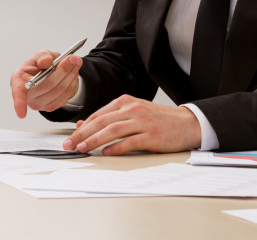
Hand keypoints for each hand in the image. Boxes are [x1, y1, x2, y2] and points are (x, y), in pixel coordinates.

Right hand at [10, 49, 82, 117]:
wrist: (48, 73)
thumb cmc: (39, 65)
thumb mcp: (40, 55)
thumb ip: (42, 55)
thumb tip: (46, 62)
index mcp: (19, 81)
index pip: (19, 94)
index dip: (19, 104)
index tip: (21, 114)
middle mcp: (28, 96)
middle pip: (48, 85)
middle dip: (63, 70)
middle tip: (73, 58)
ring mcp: (39, 104)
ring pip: (60, 90)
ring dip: (71, 74)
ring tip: (75, 61)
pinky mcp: (51, 107)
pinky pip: (66, 94)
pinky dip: (72, 81)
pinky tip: (72, 72)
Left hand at [62, 95, 200, 154]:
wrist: (186, 123)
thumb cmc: (157, 119)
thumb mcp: (132, 113)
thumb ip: (110, 118)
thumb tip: (84, 125)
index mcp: (125, 102)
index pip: (98, 115)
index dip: (82, 127)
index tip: (70, 137)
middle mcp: (132, 109)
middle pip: (102, 122)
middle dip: (83, 134)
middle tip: (70, 144)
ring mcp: (142, 122)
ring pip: (113, 130)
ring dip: (95, 140)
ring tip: (83, 148)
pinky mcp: (152, 135)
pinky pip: (130, 142)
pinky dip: (117, 148)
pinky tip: (107, 153)